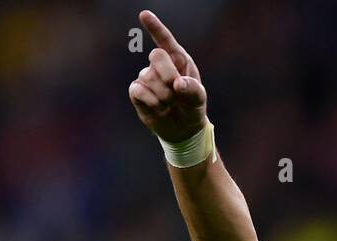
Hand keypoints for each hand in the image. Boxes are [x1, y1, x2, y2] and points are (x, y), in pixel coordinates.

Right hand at [128, 10, 208, 143]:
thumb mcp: (199, 99)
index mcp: (178, 59)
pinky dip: (152, 101)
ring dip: (163, 95)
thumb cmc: (192, 107)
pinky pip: (138, 90)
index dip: (155, 27)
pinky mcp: (137, 92)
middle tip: (176, 91)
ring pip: (148, 77)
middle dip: (168, 74)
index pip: (165, 40)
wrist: (183, 129)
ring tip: (170, 104)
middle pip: (156, 55)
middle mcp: (160, 65)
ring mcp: (147, 77)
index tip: (144, 15)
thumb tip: (178, 83)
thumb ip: (193, 89)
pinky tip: (160, 108)